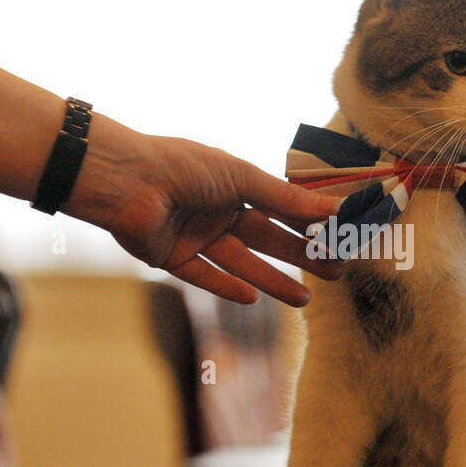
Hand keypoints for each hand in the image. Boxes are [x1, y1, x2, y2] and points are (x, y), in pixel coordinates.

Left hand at [99, 133, 341, 306]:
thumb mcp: (241, 178)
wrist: (125, 180)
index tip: (340, 237)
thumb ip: (285, 199)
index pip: (279, 208)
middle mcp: (214, 210)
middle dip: (299, 256)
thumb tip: (334, 208)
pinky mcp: (170, 258)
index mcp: (232, 184)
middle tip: (333, 273)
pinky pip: (204, 276)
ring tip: (304, 299)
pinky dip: (227, 287)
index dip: (308, 223)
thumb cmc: (183, 166)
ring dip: (271, 280)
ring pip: (240, 263)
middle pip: (265, 239)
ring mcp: (193, 236)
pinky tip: (253, 300)